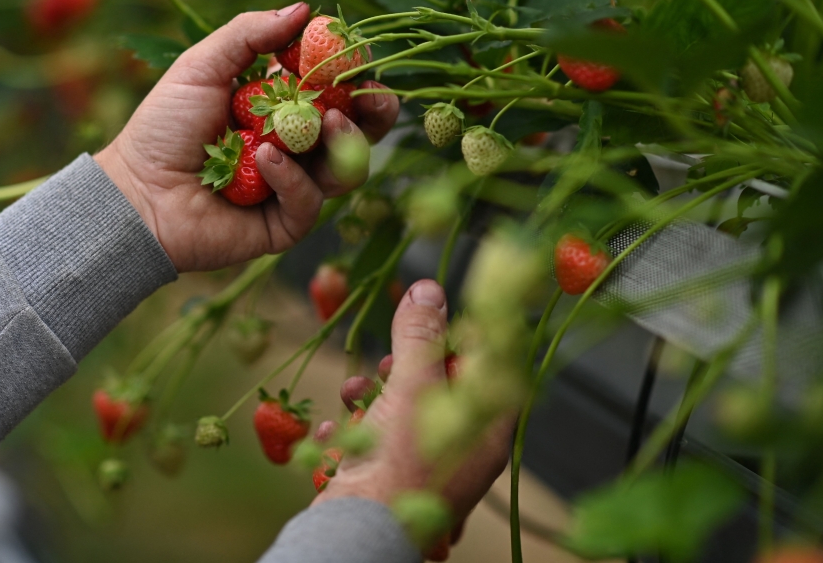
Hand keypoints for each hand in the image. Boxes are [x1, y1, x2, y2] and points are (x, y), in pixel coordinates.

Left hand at [94, 2, 399, 272]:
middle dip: (374, 113)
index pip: (335, 90)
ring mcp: (293, 186)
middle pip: (356, 132)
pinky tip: (267, 158)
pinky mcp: (285, 223)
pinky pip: (309, 200)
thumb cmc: (163, 127)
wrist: (136, 192)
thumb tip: (305, 8)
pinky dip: (292, 177)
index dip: (357, 76)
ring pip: (346, 169)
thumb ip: (250, 34)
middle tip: (376, 96)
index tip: (367, 58)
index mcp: (282, 108)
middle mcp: (296, 148)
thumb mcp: (203, 66)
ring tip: (326, 122)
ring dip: (343, 142)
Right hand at [314, 280, 512, 542]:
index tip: (434, 318)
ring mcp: (427, 467)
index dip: (461, 338)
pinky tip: (334, 428)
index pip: (488, 368)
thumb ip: (420, 336)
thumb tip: (429, 290)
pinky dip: (355, 428)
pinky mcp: (392, 480)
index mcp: (486, 429)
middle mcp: (463, 451)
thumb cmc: (399, 463)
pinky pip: (376, 441)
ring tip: (352, 391)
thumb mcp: (413, 386)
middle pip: (440, 387)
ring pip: (402, 412)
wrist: (358, 531)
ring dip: (371, 393)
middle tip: (388, 361)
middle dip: (404, 366)